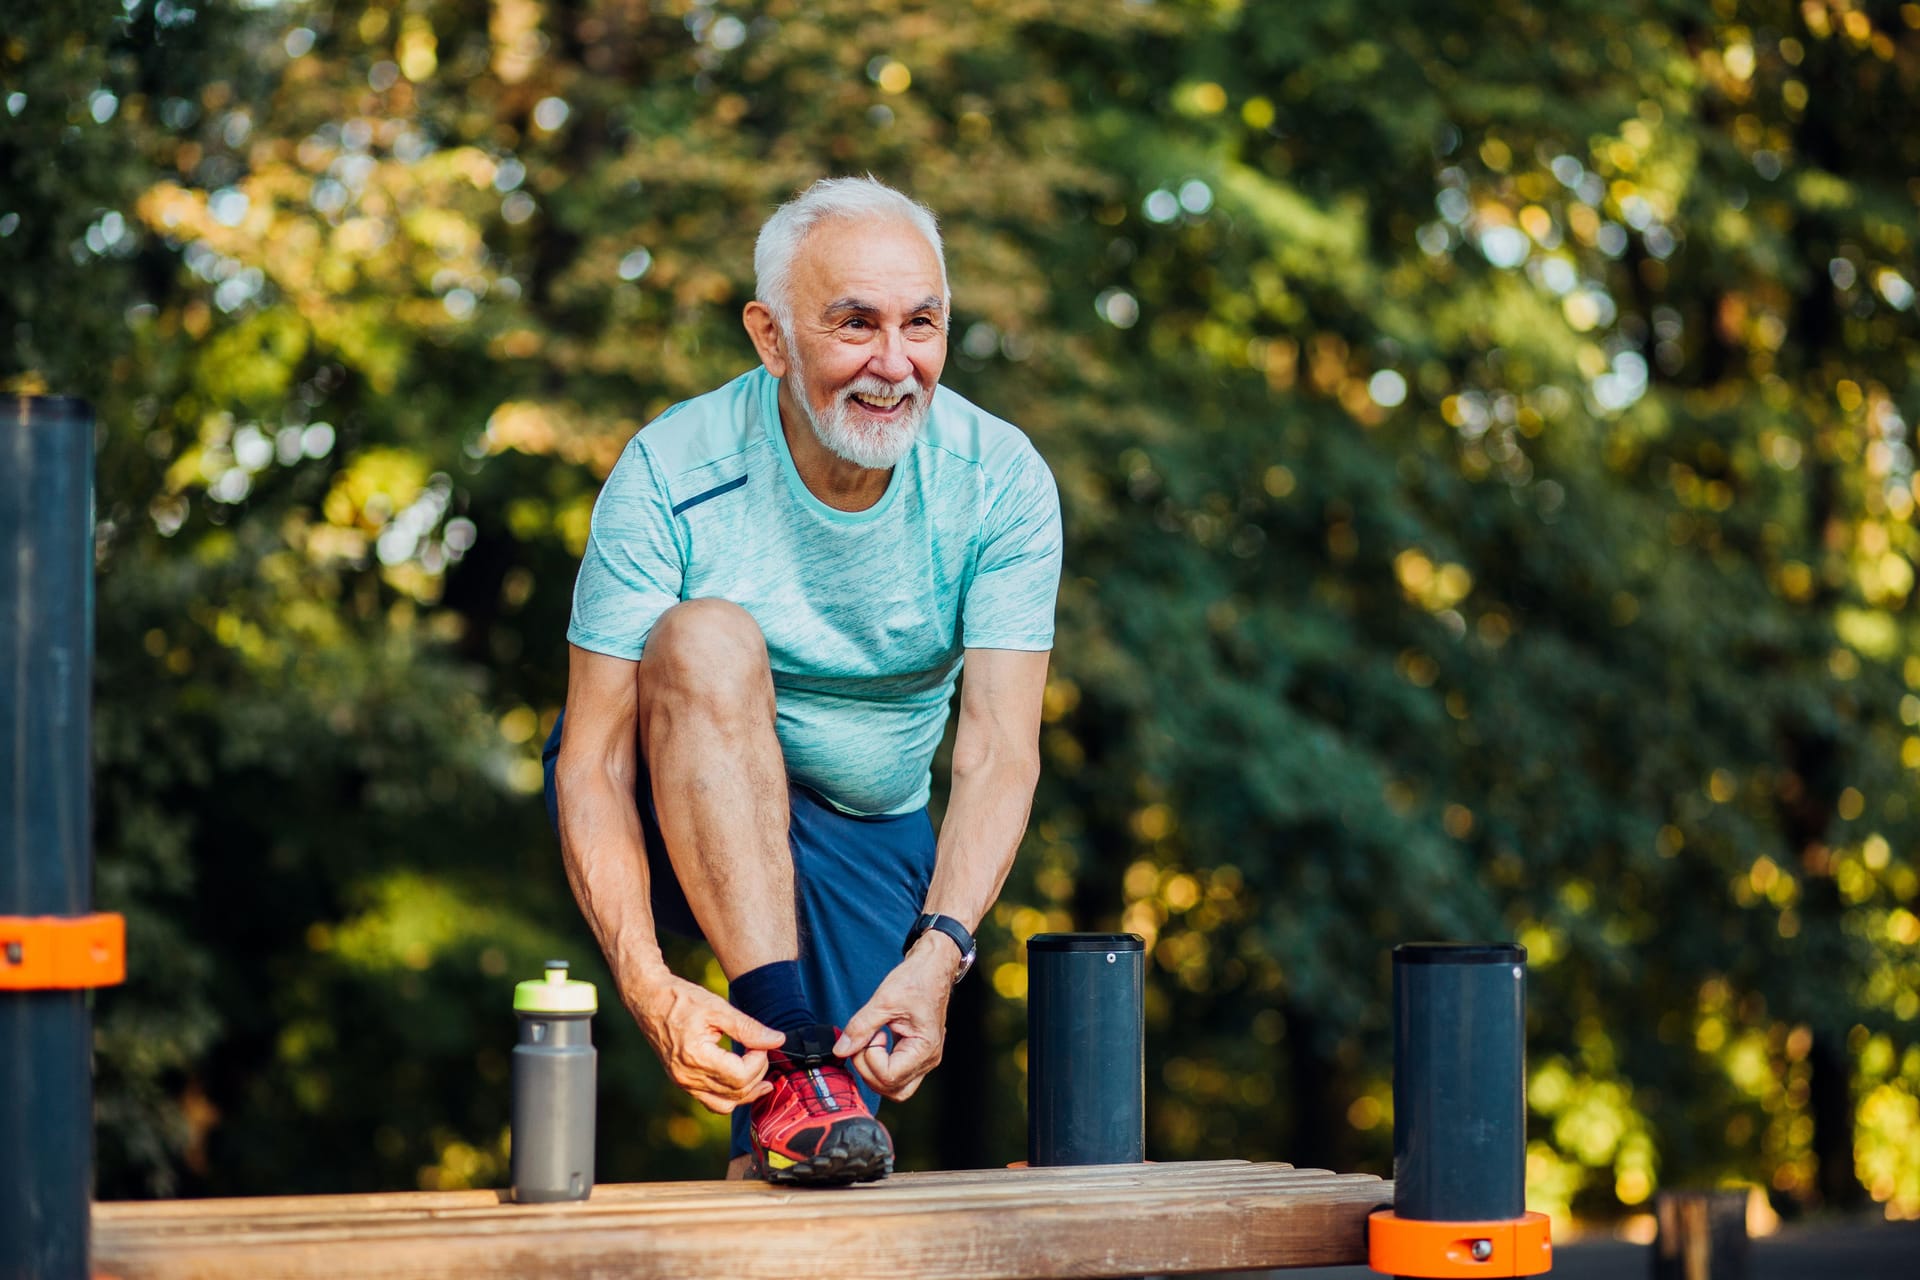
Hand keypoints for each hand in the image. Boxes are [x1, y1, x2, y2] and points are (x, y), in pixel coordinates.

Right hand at [629, 971, 785, 1113]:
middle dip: (757, 1074)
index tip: (763, 1043)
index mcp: (696, 1057)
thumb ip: (749, 1028)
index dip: (760, 1061)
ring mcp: (682, 1082)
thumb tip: (777, 1040)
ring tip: (761, 1073)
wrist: (648, 999)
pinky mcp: (681, 1081)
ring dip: (747, 1091)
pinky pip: (711, 1100)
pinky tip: (741, 1080)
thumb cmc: (680, 999)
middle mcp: (687, 1076)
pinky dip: (730, 1094)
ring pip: (724, 1104)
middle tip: (762, 1050)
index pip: (740, 1076)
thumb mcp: (718, 1008)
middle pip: (736, 1092)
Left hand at [833, 939, 957, 1100]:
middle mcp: (928, 1060)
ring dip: (874, 1069)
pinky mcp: (916, 1054)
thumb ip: (860, 1027)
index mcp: (924, 1048)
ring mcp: (923, 1059)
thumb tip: (840, 1050)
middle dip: (869, 1070)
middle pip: (892, 1089)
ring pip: (894, 1086)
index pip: (889, 1076)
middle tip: (864, 1042)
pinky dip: (880, 1063)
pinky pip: (896, 1073)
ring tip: (871, 1040)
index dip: (870, 1059)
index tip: (871, 1035)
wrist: (933, 967)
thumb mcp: (884, 1000)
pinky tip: (877, 1041)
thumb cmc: (917, 979)